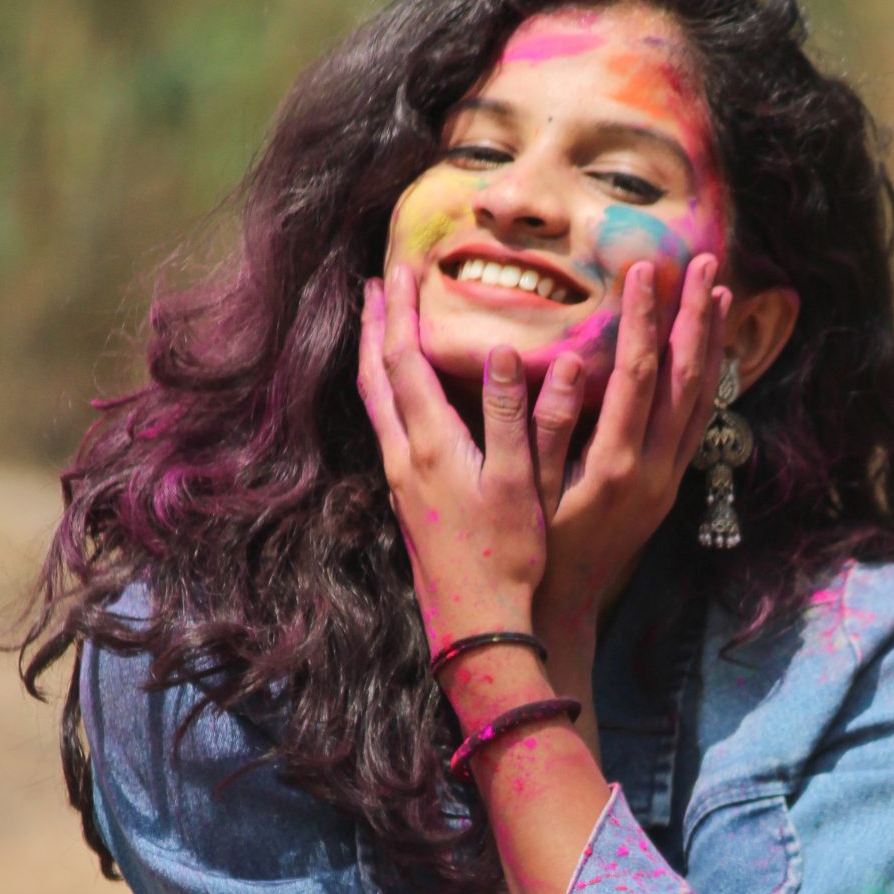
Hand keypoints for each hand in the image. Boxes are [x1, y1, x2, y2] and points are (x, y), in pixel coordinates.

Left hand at [360, 262, 575, 648]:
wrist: (476, 624)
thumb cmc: (505, 556)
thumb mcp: (518, 482)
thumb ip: (509, 414)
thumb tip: (501, 351)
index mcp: (429, 445)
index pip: (404, 360)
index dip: (400, 311)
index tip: (402, 268)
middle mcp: (403, 457)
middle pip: (376, 375)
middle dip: (375, 324)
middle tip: (378, 283)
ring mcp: (401, 480)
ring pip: (375, 402)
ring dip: (375, 356)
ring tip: (380, 324)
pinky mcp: (407, 499)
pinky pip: (387, 425)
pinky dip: (387, 390)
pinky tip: (403, 393)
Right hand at [529, 254, 730, 658]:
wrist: (561, 608)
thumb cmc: (530, 549)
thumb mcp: (527, 491)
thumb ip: (542, 428)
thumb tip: (567, 366)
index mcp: (616, 466)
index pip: (640, 375)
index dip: (644, 320)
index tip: (645, 271)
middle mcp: (654, 472)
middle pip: (686, 380)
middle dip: (696, 317)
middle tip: (706, 262)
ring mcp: (668, 481)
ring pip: (703, 401)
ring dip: (713, 344)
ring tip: (721, 292)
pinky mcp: (670, 488)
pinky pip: (700, 424)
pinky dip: (710, 381)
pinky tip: (711, 353)